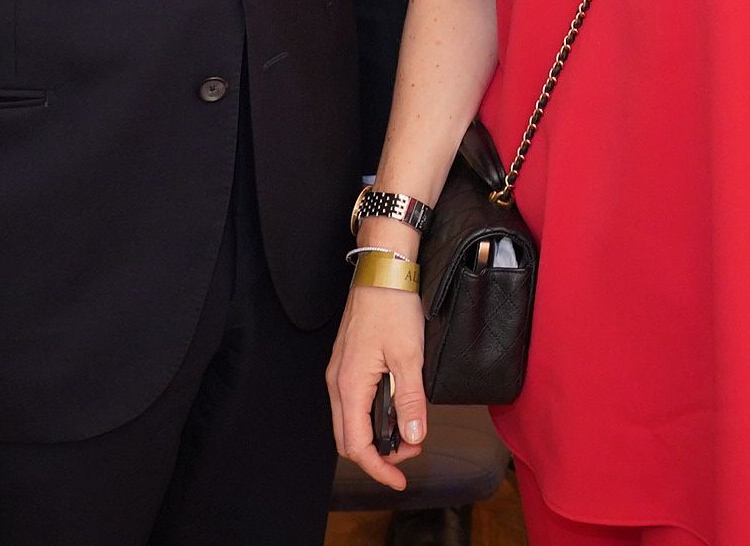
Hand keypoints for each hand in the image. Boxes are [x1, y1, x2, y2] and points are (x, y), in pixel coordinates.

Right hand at [328, 285, 426, 491]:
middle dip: (379, 454)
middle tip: (411, 450)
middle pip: (349, 439)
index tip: (400, 479)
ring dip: (377, 434)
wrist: (383, 270)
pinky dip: (373, 415)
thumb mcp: (409, 357)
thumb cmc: (393, 307)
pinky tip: (396, 408)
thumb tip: (412, 437)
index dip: (378, 468)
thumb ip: (410, 401)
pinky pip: (354, 402)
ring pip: (351, 421)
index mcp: (349, 385)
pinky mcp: (348, 363)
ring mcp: (340, 373)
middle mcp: (337, 383)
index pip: (356, 445)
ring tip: (408, 430)